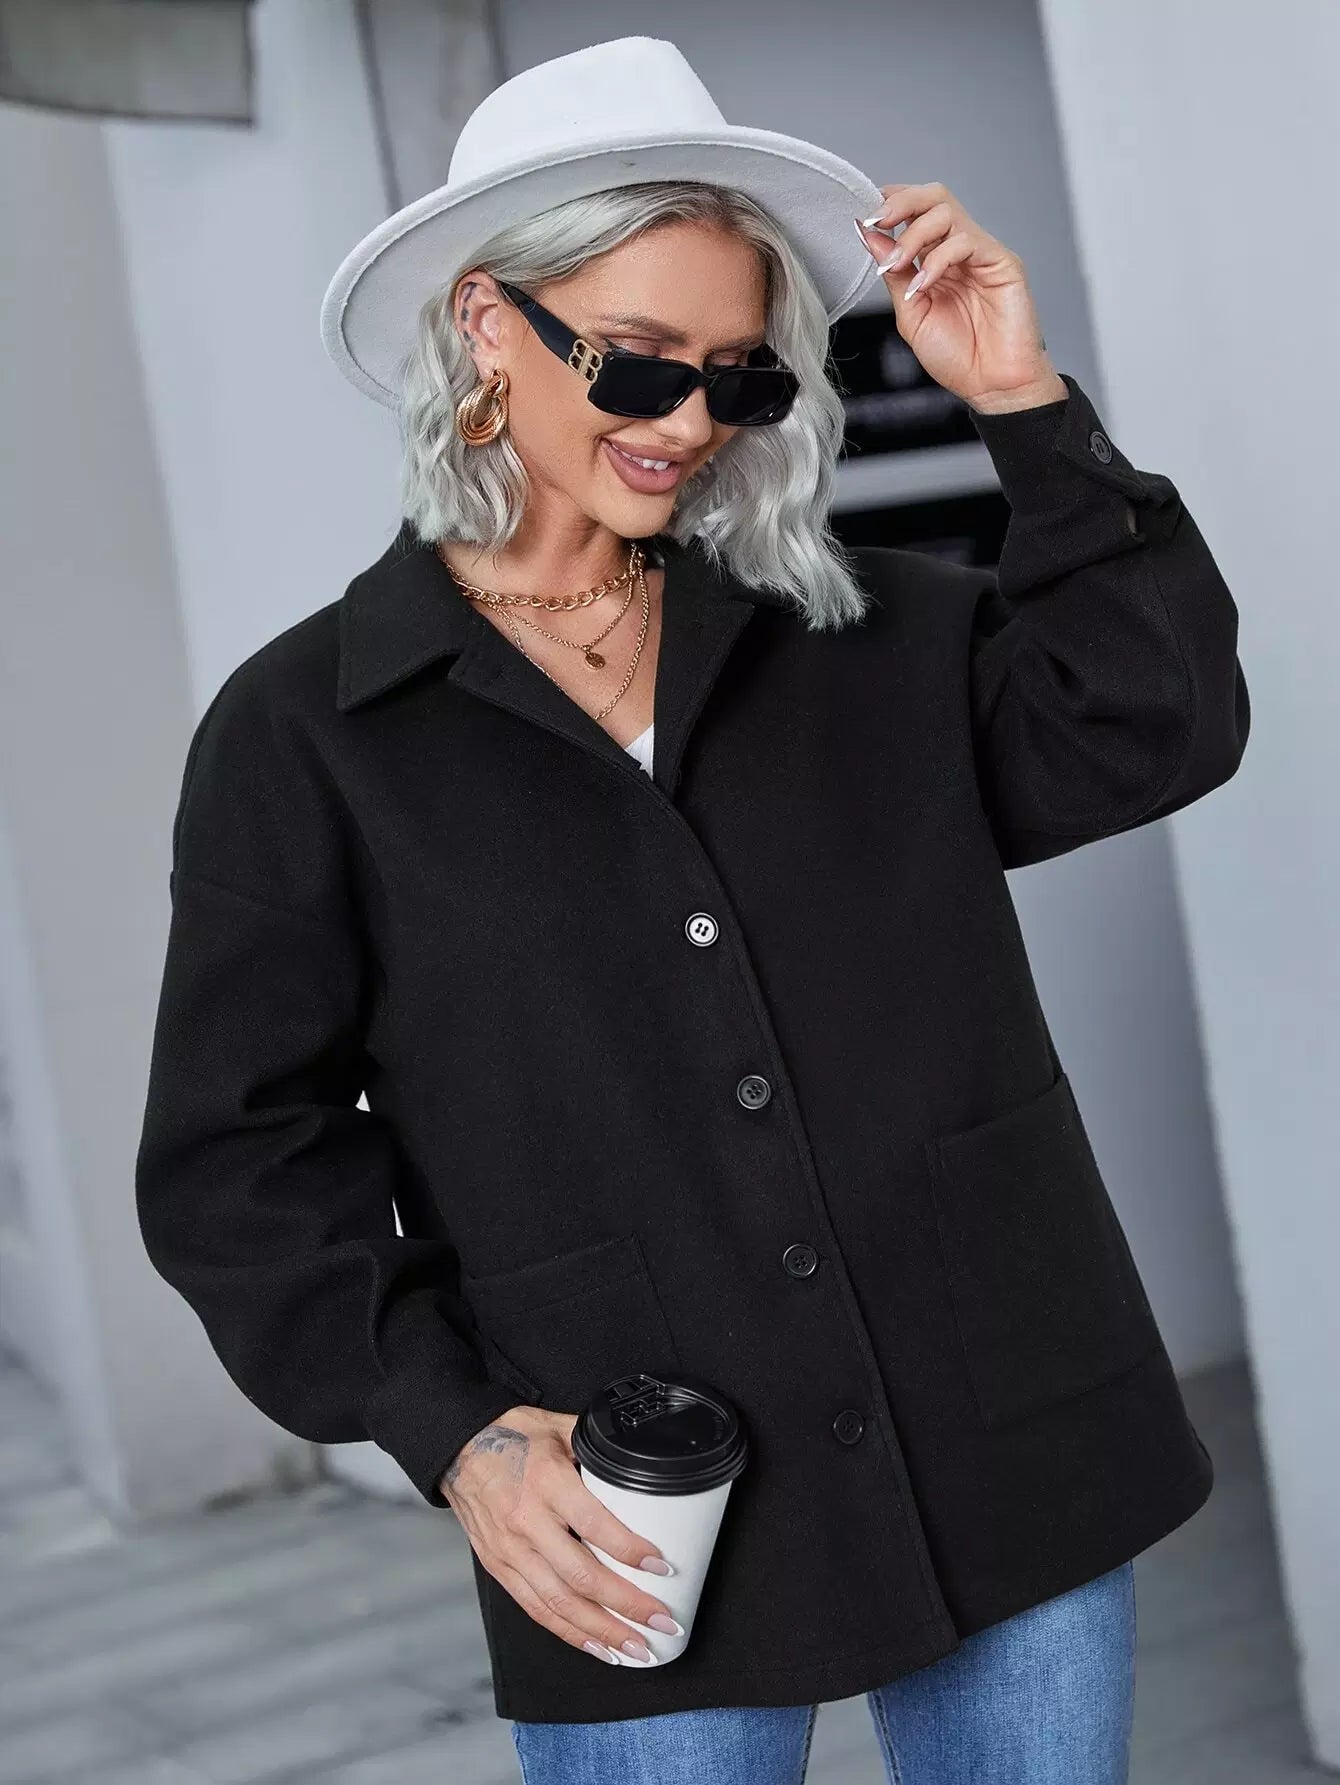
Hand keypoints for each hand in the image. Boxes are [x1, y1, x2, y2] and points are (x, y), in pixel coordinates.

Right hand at [440, 1404, 680, 1664]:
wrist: (459, 1448)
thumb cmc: (513, 1434)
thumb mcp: (560, 1427)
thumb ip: (598, 1448)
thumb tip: (641, 1461)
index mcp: (547, 1481)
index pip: (593, 1524)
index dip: (629, 1549)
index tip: (662, 1566)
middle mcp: (526, 1521)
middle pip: (580, 1576)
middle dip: (626, 1605)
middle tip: (662, 1622)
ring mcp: (510, 1550)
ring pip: (559, 1603)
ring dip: (602, 1631)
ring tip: (637, 1649)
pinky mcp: (499, 1569)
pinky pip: (536, 1608)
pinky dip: (569, 1632)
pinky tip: (597, 1646)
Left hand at [854, 182, 1067, 412]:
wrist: (992, 387)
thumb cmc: (958, 357)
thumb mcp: (911, 314)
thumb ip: (894, 274)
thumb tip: (870, 236)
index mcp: (935, 260)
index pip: (915, 211)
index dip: (891, 205)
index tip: (865, 217)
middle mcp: (958, 250)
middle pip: (933, 196)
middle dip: (900, 202)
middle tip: (878, 221)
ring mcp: (980, 253)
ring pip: (947, 210)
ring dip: (913, 234)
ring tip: (898, 266)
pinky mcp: (1001, 262)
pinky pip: (966, 241)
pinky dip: (938, 258)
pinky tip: (924, 284)